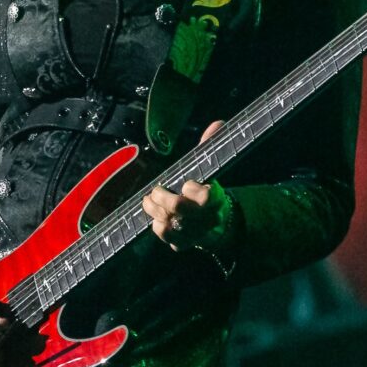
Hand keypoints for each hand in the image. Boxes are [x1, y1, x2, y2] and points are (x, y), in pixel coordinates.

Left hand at [143, 123, 238, 259]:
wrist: (215, 225)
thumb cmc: (206, 191)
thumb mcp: (209, 170)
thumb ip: (209, 148)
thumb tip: (218, 123)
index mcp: (217, 198)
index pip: (205, 196)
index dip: (191, 188)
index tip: (186, 183)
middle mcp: (208, 219)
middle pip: (179, 207)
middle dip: (162, 195)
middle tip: (156, 190)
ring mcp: (195, 233)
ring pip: (168, 221)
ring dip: (153, 208)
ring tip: (149, 200)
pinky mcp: (183, 243)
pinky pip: (163, 234)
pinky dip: (155, 223)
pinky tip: (155, 215)